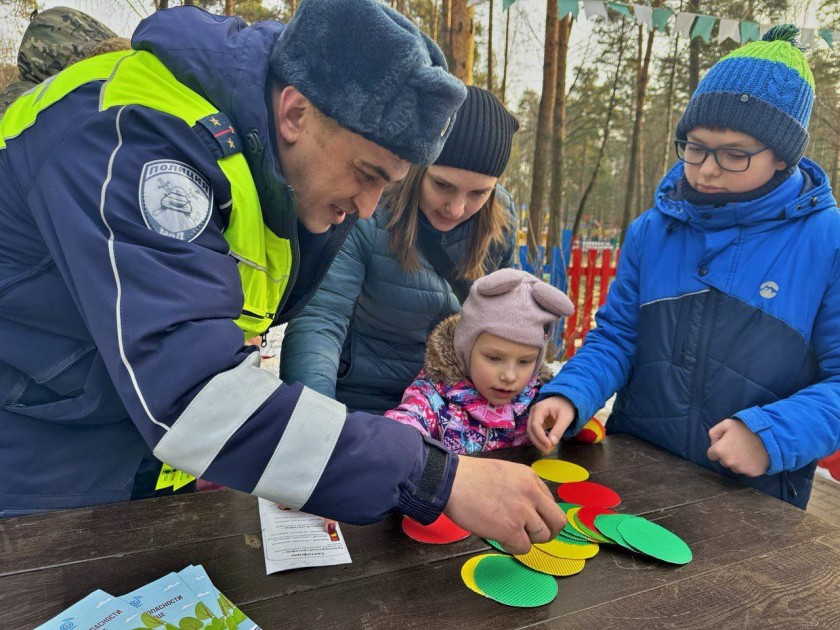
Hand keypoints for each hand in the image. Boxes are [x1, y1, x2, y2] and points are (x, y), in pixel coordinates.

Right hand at [443, 456, 565, 554]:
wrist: (450, 481)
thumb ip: (520, 487)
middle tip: (533, 535)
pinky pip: (524, 547)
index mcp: (530, 477)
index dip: (540, 514)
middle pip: (557, 521)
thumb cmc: (469, 476)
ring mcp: (523, 512)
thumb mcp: (504, 472)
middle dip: (548, 532)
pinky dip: (514, 548)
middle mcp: (531, 493)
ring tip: (509, 535)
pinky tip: (501, 539)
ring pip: (542, 536)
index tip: (529, 519)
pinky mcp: (511, 529)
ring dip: (527, 539)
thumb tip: (527, 507)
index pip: (550, 502)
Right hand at [527, 396, 576, 451]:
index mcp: (539, 408)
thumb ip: (558, 430)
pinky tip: (547, 444)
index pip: (535, 425)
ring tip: (548, 449)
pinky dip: (540, 439)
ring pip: (531, 432)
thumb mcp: (566, 417)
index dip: (540, 437)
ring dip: (538, 441)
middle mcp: (533, 412)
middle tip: (548, 451)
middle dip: (538, 441)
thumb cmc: (566, 406)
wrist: (567, 399)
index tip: (549, 445)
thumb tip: (552, 443)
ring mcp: (533, 416)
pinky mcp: (537, 421)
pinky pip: (535, 432)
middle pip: (530, 429)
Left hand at [707, 418, 769, 476]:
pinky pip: (745, 471)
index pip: (711, 455)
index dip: (717, 449)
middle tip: (738, 446)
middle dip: (727, 455)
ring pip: (734, 467)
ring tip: (747, 451)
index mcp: (720, 450)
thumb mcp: (727, 423)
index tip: (726, 444)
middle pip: (723, 461)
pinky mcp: (751, 473)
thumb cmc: (746, 429)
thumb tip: (713, 443)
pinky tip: (753, 457)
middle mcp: (728, 462)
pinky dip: (748, 466)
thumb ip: (714, 432)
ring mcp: (740, 469)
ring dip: (737, 461)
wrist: (769, 436)